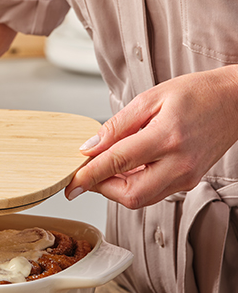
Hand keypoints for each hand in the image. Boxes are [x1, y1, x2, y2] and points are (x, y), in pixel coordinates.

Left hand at [65, 67, 237, 208]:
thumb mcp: (149, 99)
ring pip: (142, 198)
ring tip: (105, 166)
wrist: (234, 101)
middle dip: (101, 188)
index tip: (70, 183)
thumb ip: (117, 125)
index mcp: (166, 137)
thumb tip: (89, 147)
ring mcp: (187, 176)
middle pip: (131, 194)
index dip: (89, 175)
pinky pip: (154, 192)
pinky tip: (125, 167)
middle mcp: (179, 164)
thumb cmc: (194, 94)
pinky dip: (133, 184)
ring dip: (116, 188)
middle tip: (85, 174)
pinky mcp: (189, 181)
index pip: (118, 163)